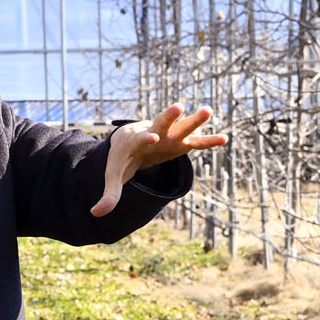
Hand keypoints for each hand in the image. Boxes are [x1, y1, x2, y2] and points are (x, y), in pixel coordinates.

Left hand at [93, 105, 227, 216]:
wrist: (132, 141)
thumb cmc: (122, 157)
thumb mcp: (114, 175)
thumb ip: (109, 194)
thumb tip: (95, 214)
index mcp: (134, 140)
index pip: (140, 139)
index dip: (146, 139)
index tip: (152, 138)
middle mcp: (153, 133)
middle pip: (162, 123)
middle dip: (170, 116)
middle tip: (178, 106)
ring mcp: (168, 136)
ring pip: (182, 127)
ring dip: (194, 120)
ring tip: (208, 111)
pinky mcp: (180, 143)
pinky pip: (196, 142)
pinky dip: (209, 141)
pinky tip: (224, 139)